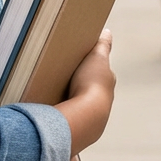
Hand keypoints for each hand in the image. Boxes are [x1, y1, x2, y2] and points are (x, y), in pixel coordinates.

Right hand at [56, 30, 114, 154]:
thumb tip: (107, 32)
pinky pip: (70, 116)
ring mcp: (92, 116)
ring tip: (52, 93)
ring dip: (70, 99)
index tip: (76, 63)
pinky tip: (52, 108)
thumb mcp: (97, 58)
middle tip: (62, 76)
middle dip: (78, 83)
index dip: (88, 67)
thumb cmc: (92, 85)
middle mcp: (103, 101)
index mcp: (107, 84)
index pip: (98, 73)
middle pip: (88, 88)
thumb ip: (102, 45)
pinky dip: (64, 111)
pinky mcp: (80, 127)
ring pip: (79, 103)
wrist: (86, 116)